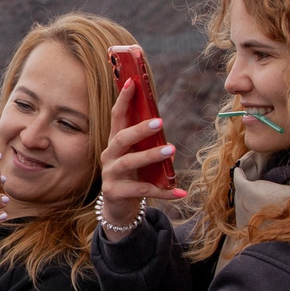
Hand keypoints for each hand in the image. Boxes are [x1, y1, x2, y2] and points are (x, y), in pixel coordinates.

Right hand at [99, 83, 185, 230]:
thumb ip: (147, 145)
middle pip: (122, 139)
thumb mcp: (137, 157)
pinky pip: (142, 190)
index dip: (124, 99)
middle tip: (159, 122)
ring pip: (130, 162)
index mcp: (115, 143)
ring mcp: (110, 174)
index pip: (117, 117)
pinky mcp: (115, 192)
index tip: (132, 82)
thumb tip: (167, 139)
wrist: (118, 208)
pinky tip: (179, 192)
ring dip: (151, 155)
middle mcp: (109, 156)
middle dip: (139, 129)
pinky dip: (163, 191)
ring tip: (170, 150)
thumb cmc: (132, 176)